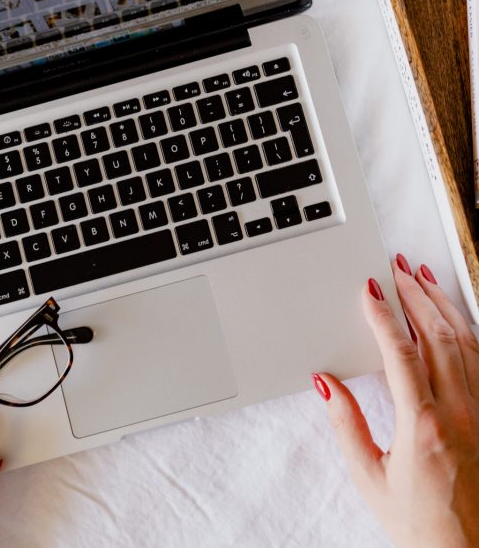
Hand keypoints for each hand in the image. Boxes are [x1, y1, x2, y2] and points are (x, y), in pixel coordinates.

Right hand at [313, 255, 478, 547]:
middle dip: (415, 294)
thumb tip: (326, 383)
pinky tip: (454, 316)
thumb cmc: (422, 526)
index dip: (383, 315)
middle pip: (437, 335)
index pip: (401, 352)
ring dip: (442, 304)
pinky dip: (466, 330)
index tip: (370, 289)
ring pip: (465, 342)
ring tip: (423, 277)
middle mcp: (459, 412)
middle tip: (397, 268)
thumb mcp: (370, 478)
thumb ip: (346, 424)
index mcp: (424, 425)